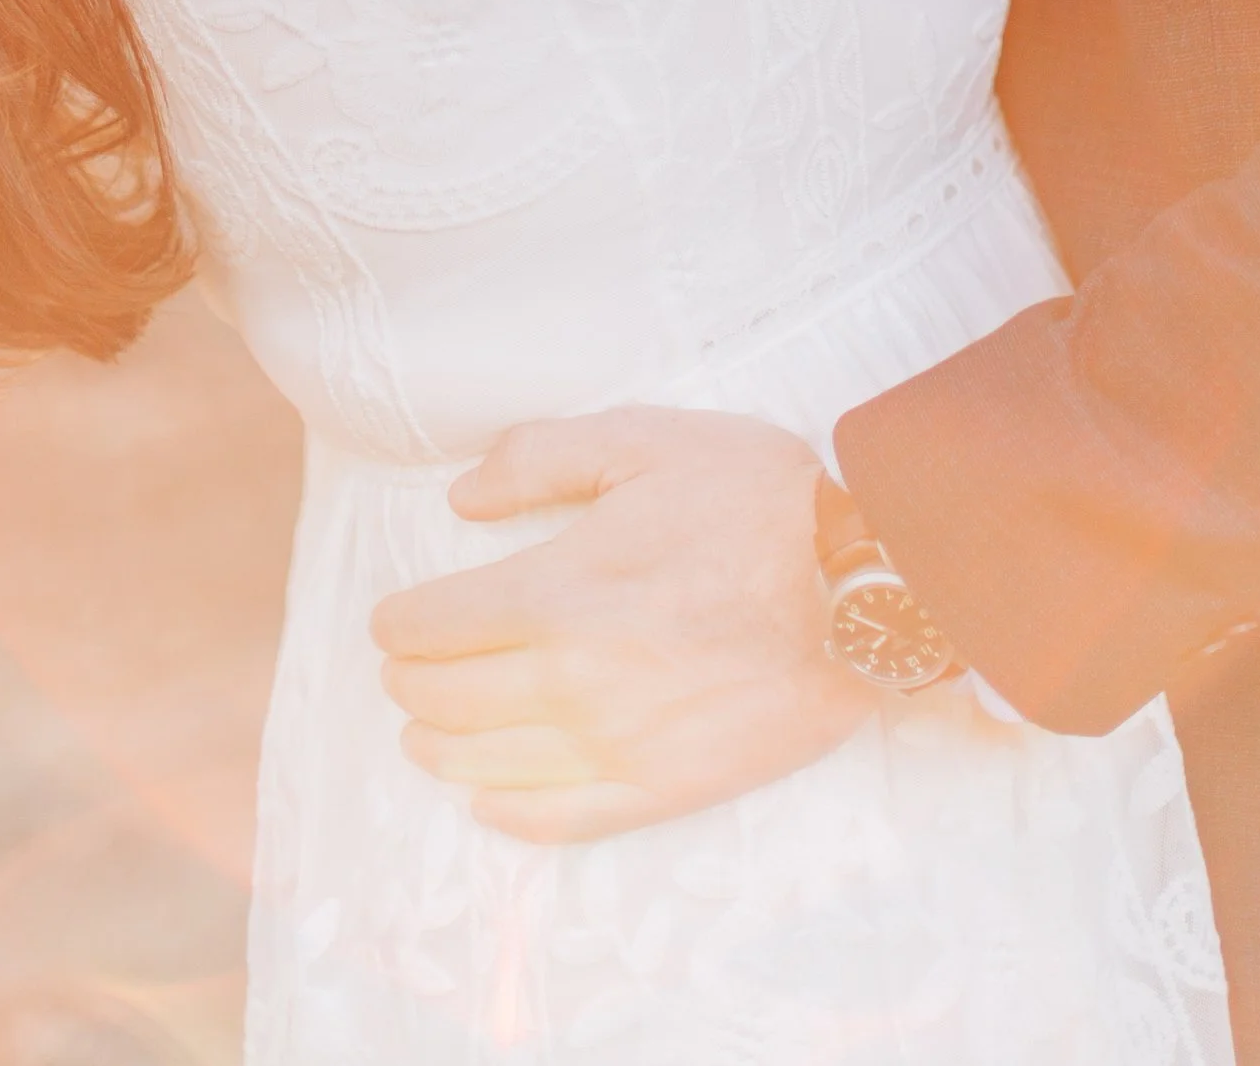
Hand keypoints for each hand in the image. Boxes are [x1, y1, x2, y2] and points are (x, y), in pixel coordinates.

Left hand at [369, 407, 871, 844]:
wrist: (865, 583)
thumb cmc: (758, 500)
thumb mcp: (644, 439)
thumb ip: (538, 458)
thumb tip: (460, 499)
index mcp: (558, 591)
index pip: (434, 626)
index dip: (398, 623)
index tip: (393, 619)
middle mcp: (571, 681)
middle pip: (446, 701)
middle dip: (410, 682)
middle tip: (406, 667)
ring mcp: (616, 746)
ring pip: (485, 766)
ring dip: (438, 749)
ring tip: (424, 733)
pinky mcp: (662, 790)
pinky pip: (557, 819)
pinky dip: (505, 814)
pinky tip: (486, 799)